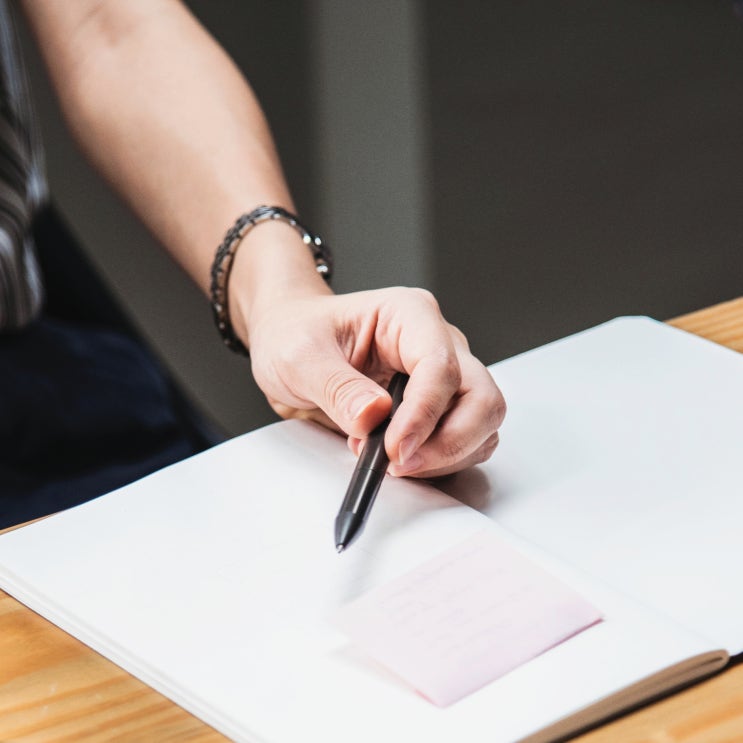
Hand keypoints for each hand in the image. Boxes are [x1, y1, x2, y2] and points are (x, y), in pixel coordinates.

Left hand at [245, 286, 505, 477]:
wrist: (288, 343)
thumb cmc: (295, 332)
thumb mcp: (299, 354)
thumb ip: (336, 386)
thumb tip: (374, 417)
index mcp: (410, 315)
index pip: (441, 365)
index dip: (424, 413)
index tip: (396, 448)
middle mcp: (437, 343)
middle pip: (481, 398)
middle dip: (450, 441)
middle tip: (401, 463)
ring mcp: (443, 377)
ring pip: (481, 424)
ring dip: (444, 455)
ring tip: (389, 459)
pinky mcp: (438, 408)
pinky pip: (463, 442)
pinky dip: (439, 462)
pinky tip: (398, 458)